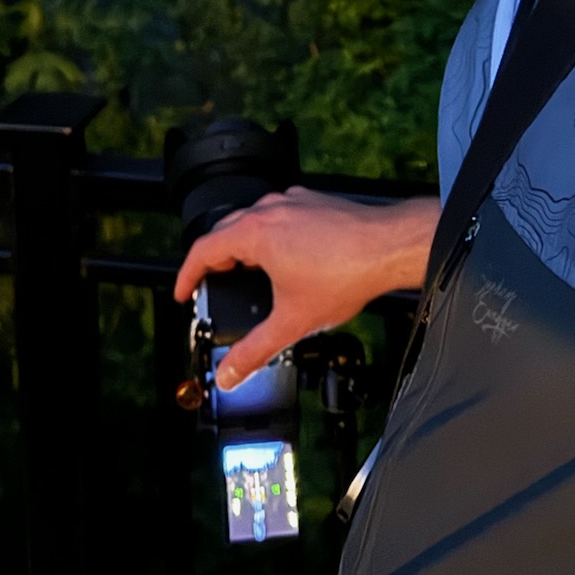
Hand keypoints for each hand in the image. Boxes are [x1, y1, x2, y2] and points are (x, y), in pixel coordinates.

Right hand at [173, 188, 438, 389]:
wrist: (390, 246)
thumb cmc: (346, 273)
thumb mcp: (292, 321)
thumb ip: (255, 350)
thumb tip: (229, 373)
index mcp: (256, 231)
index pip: (203, 249)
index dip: (187, 274)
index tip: (184, 292)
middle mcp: (270, 208)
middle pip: (225, 230)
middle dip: (212, 260)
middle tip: (209, 286)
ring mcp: (293, 201)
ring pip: (252, 219)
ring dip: (241, 244)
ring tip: (243, 272)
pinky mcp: (314, 202)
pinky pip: (278, 214)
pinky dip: (268, 234)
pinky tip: (283, 258)